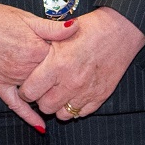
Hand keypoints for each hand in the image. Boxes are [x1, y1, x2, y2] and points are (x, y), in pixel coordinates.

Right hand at [0, 0, 76, 130]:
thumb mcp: (25, 16)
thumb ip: (51, 26)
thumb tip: (76, 27)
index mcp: (34, 49)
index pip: (62, 61)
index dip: (71, 59)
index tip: (78, 58)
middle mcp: (24, 68)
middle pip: (52, 80)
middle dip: (63, 80)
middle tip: (74, 78)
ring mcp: (11, 78)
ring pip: (37, 93)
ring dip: (50, 95)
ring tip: (64, 96)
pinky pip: (15, 105)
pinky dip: (28, 116)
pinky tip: (40, 126)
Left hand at [18, 6, 144, 120]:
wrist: (119, 31)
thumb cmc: (88, 29)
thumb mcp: (58, 34)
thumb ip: (40, 50)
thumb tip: (25, 62)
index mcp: (57, 65)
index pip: (30, 92)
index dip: (25, 91)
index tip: (27, 87)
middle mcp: (71, 82)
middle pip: (45, 107)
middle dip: (40, 100)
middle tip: (42, 90)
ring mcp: (87, 92)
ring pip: (63, 114)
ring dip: (58, 106)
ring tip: (57, 93)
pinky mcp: (101, 96)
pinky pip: (81, 113)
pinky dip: (75, 107)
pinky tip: (73, 95)